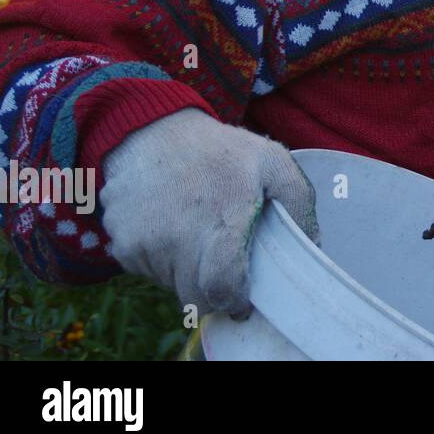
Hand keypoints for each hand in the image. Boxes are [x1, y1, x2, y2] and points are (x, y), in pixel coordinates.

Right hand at [99, 108, 319, 318]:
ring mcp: (144, 244)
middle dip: (215, 290)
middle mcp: (176, 239)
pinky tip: (173, 225)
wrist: (151, 131)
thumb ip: (299, 201)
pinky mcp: (122, 245)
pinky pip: (148, 270)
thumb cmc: (219, 149)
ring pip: (172, 284)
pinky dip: (163, 260)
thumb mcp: (272, 160)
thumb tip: (312, 244)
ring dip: (188, 272)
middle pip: (196, 296)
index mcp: (219, 222)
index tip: (244, 300)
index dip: (235, 301)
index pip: (220, 288)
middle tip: (226, 264)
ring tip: (199, 232)